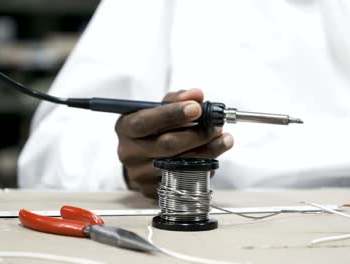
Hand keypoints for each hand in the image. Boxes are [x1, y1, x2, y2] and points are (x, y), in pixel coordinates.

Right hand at [115, 88, 233, 197]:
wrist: (143, 157)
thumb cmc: (154, 129)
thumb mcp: (160, 108)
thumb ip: (178, 98)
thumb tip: (196, 95)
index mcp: (125, 127)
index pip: (146, 121)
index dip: (172, 114)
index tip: (197, 108)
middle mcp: (128, 152)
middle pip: (166, 145)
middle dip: (197, 134)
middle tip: (216, 126)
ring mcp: (139, 174)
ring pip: (179, 164)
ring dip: (207, 151)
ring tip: (223, 139)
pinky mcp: (152, 191)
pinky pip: (184, 179)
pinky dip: (204, 168)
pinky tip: (214, 157)